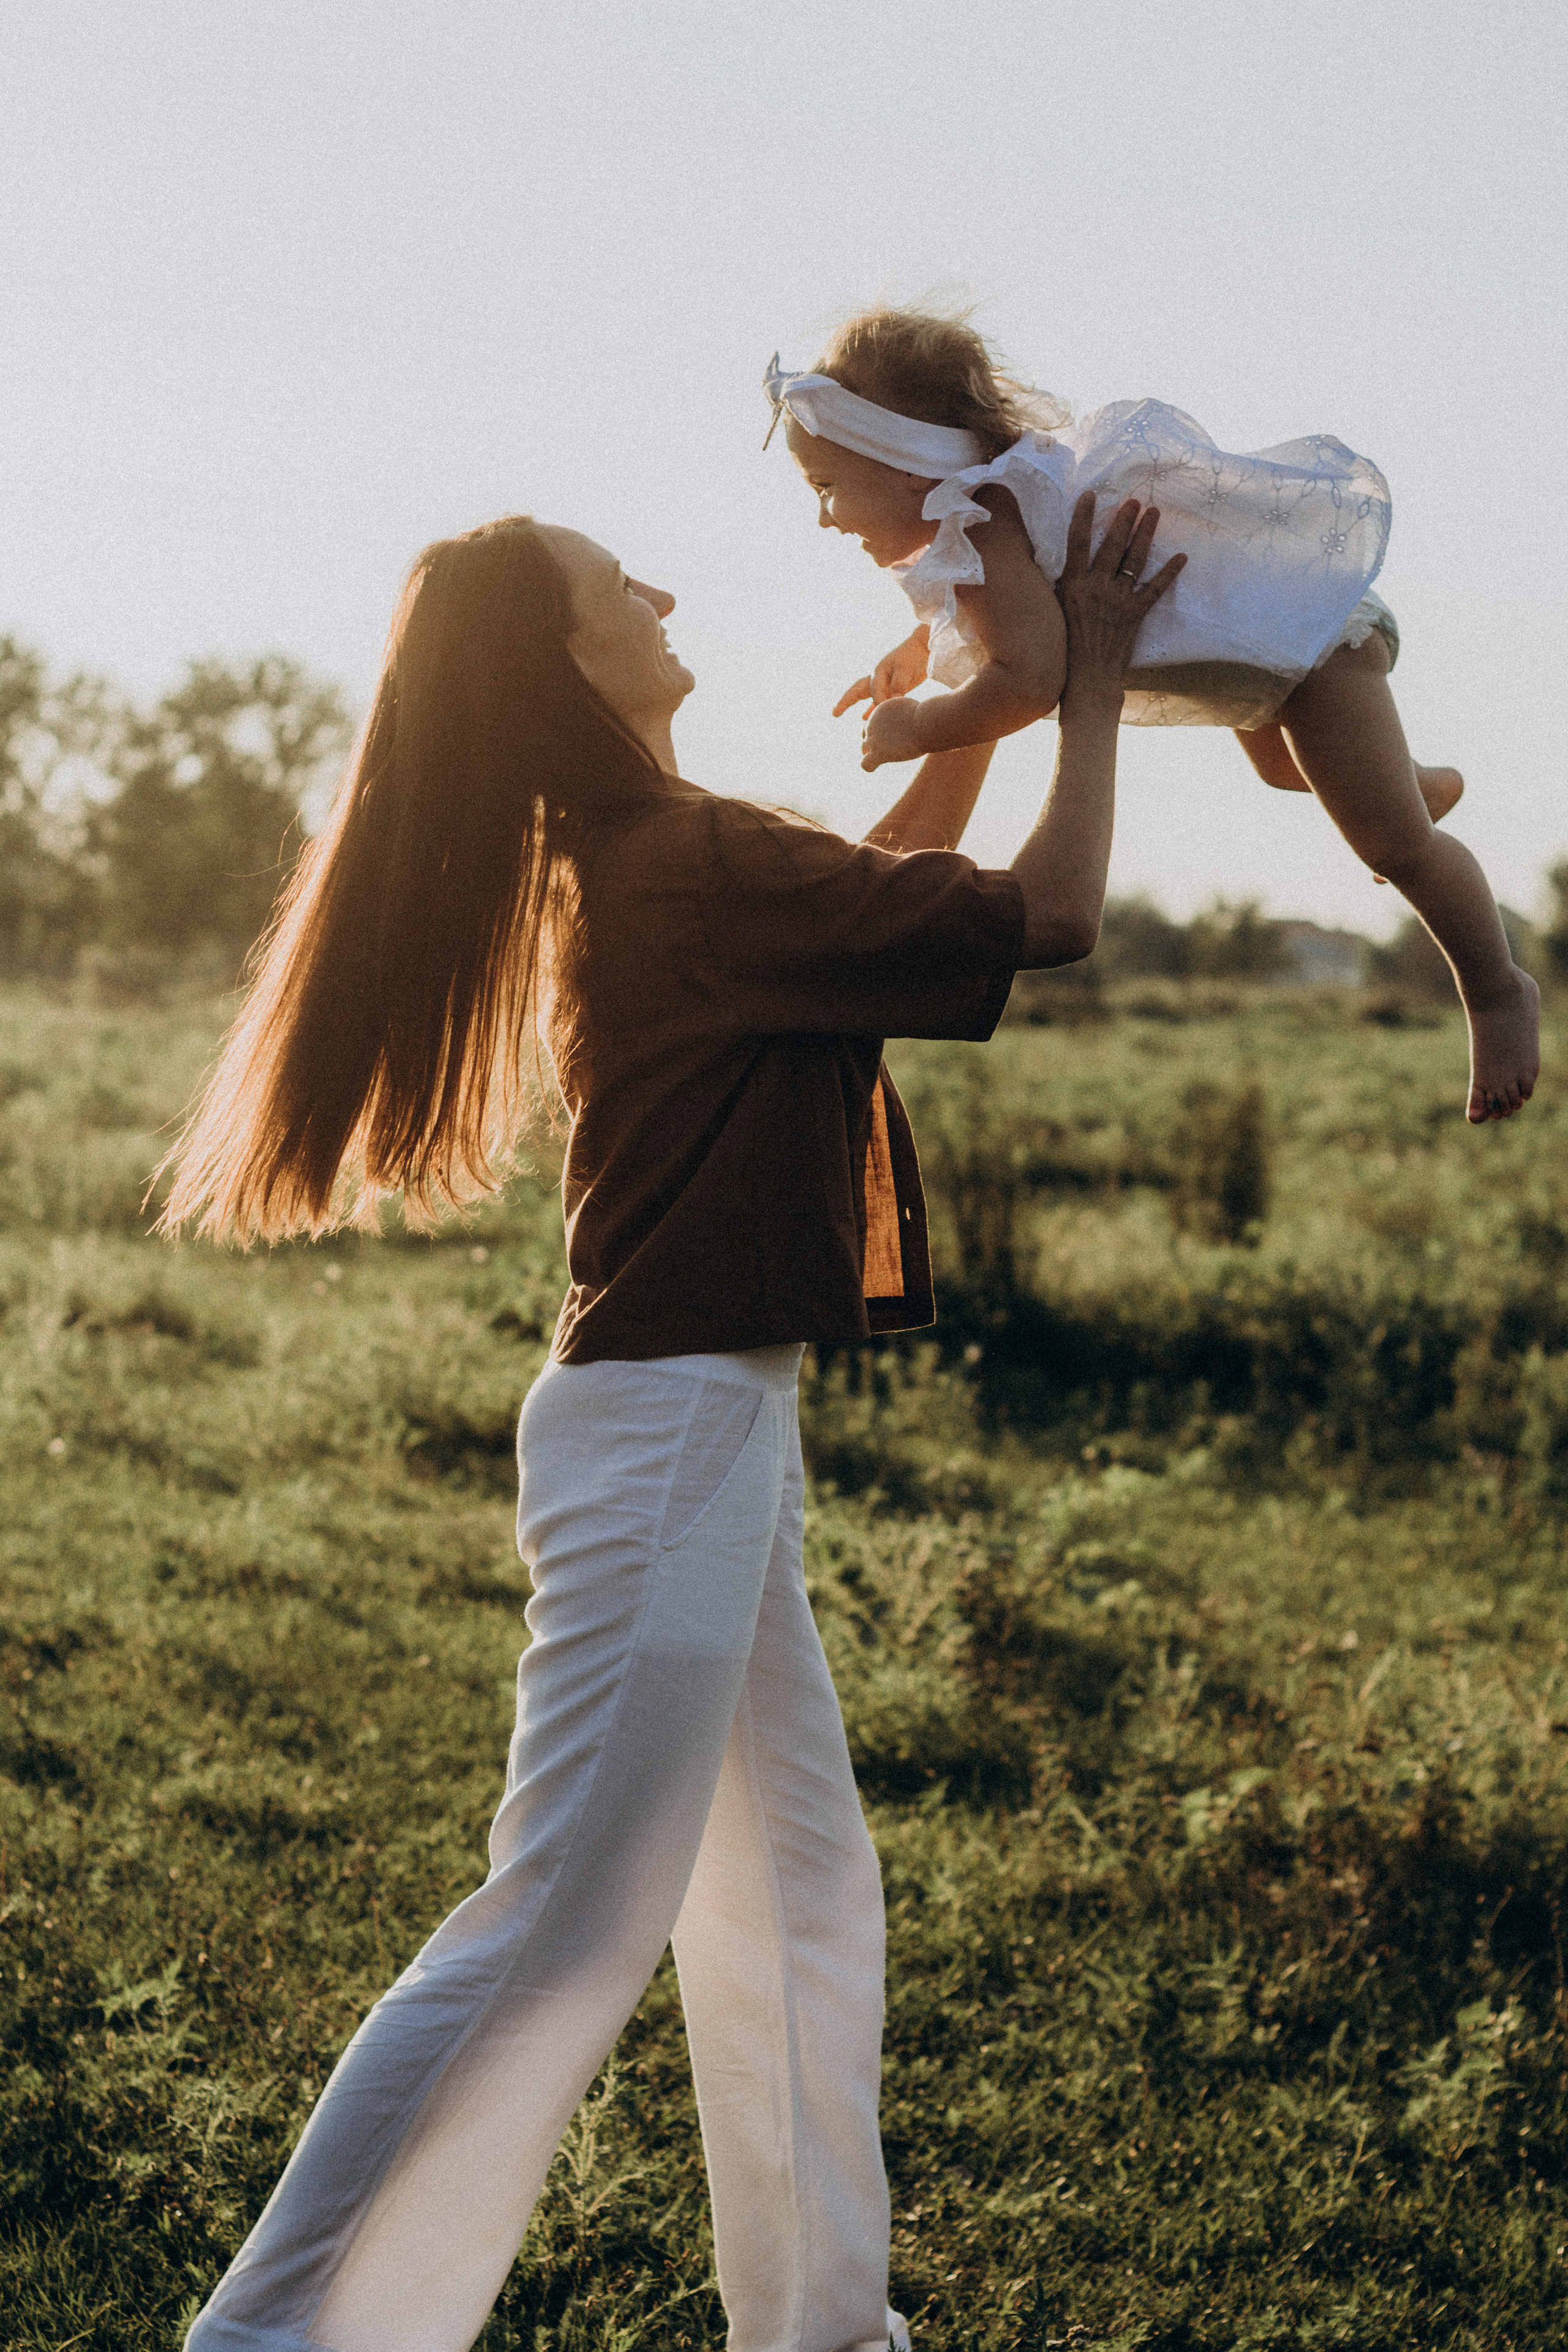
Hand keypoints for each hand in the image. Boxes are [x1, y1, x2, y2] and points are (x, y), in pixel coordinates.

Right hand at [833, 626, 930, 716]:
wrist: (922, 648)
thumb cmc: (913, 655)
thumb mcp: (906, 668)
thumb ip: (899, 684)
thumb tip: (894, 699)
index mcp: (878, 671)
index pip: (875, 691)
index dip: (880, 702)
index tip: (887, 710)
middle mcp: (877, 677)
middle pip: (857, 690)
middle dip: (846, 702)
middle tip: (834, 713)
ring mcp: (882, 682)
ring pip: (865, 696)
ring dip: (854, 704)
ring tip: (839, 713)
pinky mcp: (890, 687)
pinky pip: (877, 700)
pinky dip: (871, 708)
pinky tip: (865, 717)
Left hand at [860, 694, 930, 771]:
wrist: (926, 723)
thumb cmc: (926, 717)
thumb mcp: (912, 710)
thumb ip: (904, 715)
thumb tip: (906, 722)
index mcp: (880, 710)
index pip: (874, 722)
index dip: (881, 731)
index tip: (895, 736)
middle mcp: (873, 723)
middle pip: (867, 735)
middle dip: (876, 742)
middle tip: (892, 748)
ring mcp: (874, 739)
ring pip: (864, 748)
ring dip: (873, 753)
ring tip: (887, 756)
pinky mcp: (878, 752)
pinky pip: (866, 764)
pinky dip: (869, 766)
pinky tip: (877, 765)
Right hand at [1055, 495, 1184, 702]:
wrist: (1087, 677)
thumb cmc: (1066, 647)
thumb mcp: (1055, 611)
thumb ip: (1061, 585)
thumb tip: (1061, 562)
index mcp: (1074, 585)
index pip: (1077, 544)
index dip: (1083, 517)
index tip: (1091, 495)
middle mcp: (1097, 588)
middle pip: (1111, 546)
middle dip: (1123, 520)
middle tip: (1135, 500)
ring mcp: (1118, 600)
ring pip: (1134, 560)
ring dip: (1145, 534)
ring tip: (1153, 513)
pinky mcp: (1136, 614)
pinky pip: (1155, 589)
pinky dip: (1169, 573)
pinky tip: (1181, 557)